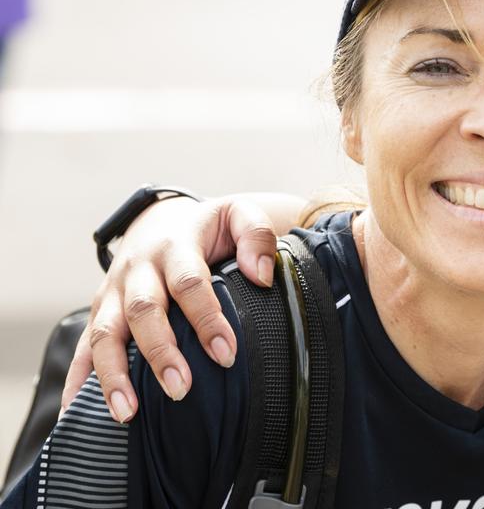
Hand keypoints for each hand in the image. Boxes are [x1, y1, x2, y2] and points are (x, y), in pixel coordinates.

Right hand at [62, 197, 279, 422]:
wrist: (161, 221)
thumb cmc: (207, 228)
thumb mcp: (237, 215)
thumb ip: (256, 235)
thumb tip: (261, 275)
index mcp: (174, 247)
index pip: (189, 284)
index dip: (206, 319)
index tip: (225, 354)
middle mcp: (137, 271)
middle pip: (142, 312)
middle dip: (159, 353)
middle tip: (180, 389)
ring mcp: (112, 293)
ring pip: (105, 334)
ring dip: (113, 374)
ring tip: (127, 412)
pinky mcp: (99, 312)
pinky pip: (83, 348)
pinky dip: (78, 380)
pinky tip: (78, 411)